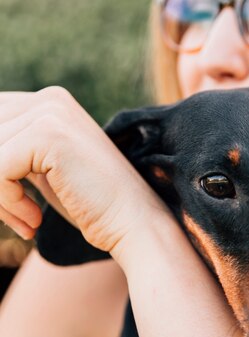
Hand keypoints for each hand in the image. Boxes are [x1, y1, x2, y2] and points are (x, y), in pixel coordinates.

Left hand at [0, 86, 169, 251]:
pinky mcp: (49, 135)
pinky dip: (6, 202)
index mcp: (48, 102)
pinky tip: (34, 220)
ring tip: (27, 222)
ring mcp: (51, 113)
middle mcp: (49, 99)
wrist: (135, 224)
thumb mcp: (42, 171)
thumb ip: (11, 153)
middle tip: (16, 218)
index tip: (9, 206)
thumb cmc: (90, 207)